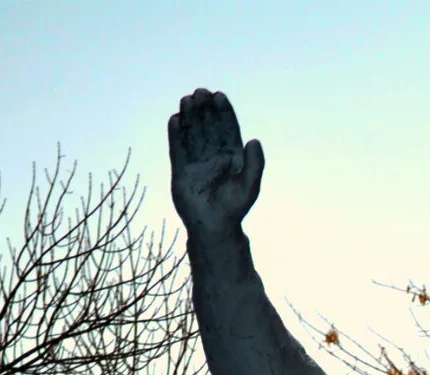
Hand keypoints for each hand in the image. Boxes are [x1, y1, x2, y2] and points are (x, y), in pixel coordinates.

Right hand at [168, 88, 263, 235]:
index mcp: (231, 156)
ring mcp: (196, 161)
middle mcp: (213, 155)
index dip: (223, 112)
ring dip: (189, 116)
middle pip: (208, 126)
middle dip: (204, 109)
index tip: (219, 96)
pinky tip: (174, 119)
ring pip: (192, 133)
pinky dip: (175, 134)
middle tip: (200, 92)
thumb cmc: (234, 209)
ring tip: (187, 100)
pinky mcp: (181, 169)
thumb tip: (254, 140)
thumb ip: (255, 165)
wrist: (214, 227)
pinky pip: (177, 148)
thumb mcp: (249, 187)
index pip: (227, 128)